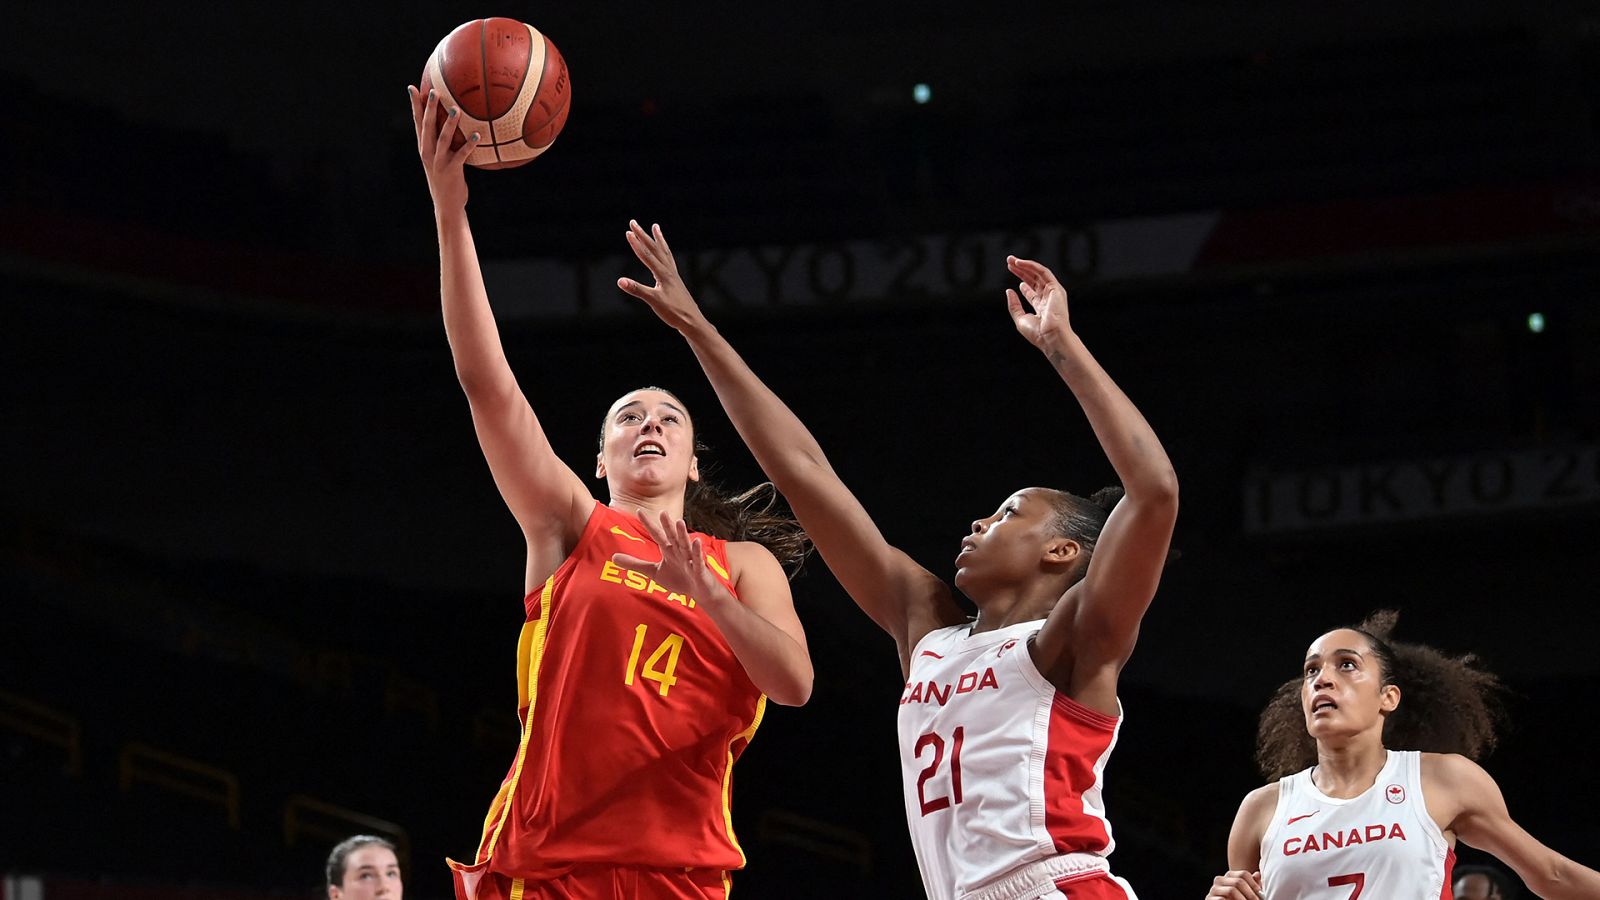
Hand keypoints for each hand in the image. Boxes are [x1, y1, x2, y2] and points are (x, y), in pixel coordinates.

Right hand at [407, 85, 479, 213]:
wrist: (446, 205)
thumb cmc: (447, 180)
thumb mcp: (441, 159)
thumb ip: (445, 143)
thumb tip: (456, 125)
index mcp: (424, 148)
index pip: (417, 123)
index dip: (414, 105)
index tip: (412, 87)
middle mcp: (428, 153)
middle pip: (427, 126)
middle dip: (428, 108)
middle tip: (434, 91)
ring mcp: (439, 162)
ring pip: (442, 138)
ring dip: (449, 123)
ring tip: (455, 108)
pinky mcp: (451, 170)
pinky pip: (461, 154)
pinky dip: (469, 144)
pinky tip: (477, 134)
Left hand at [612, 509, 723, 602]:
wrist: (699, 592)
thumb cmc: (678, 580)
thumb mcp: (653, 572)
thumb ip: (635, 564)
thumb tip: (613, 558)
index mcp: (668, 550)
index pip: (657, 534)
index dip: (648, 524)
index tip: (639, 510)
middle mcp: (679, 551)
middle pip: (672, 536)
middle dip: (667, 525)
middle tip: (662, 512)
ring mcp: (690, 559)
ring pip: (685, 544)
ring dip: (682, 534)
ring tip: (679, 522)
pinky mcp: (699, 568)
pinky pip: (697, 559)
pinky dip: (697, 551)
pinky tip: (696, 541)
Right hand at [617, 220, 707, 331]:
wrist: (692, 321)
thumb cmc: (674, 312)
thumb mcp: (653, 301)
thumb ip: (637, 290)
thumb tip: (620, 281)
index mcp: (663, 274)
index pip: (647, 255)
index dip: (636, 244)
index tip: (628, 232)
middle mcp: (669, 271)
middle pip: (654, 249)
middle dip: (643, 235)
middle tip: (633, 222)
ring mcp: (673, 275)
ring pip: (664, 252)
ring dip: (658, 239)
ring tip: (655, 227)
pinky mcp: (676, 281)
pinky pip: (669, 260)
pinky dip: (665, 252)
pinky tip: (663, 253)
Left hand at [1004, 255, 1073, 350]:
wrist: (1051, 337)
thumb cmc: (1038, 333)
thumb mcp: (1020, 319)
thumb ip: (1014, 305)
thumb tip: (1009, 291)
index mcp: (1043, 308)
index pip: (1033, 291)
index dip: (1023, 280)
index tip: (1013, 272)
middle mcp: (1049, 299)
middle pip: (1034, 280)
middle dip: (1022, 270)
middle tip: (1009, 262)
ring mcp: (1053, 293)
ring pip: (1038, 274)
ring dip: (1025, 265)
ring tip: (1012, 260)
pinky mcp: (1056, 287)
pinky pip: (1043, 272)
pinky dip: (1031, 266)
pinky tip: (1020, 263)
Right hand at [1204, 870, 1263, 899]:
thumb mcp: (1246, 894)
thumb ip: (1252, 885)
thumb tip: (1258, 874)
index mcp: (1229, 877)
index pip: (1243, 874)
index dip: (1254, 884)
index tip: (1260, 893)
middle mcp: (1219, 880)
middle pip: (1238, 882)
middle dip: (1250, 894)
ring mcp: (1213, 890)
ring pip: (1231, 890)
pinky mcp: (1208, 899)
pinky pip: (1221, 899)